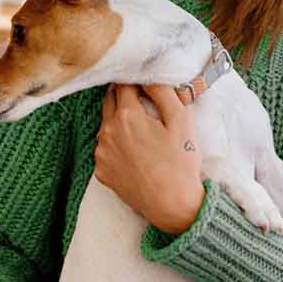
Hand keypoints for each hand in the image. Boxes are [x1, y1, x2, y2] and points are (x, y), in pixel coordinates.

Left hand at [95, 84, 205, 233]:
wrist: (172, 204)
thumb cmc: (180, 162)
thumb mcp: (181, 121)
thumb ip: (163, 92)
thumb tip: (149, 77)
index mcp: (126, 116)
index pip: (123, 85)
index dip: (135, 81)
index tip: (145, 84)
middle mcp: (107, 132)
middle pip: (109, 101)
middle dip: (123, 96)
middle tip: (142, 100)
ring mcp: (101, 153)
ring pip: (106, 125)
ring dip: (119, 120)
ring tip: (142, 131)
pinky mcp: (101, 171)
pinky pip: (105, 148)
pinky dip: (116, 144)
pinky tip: (135, 152)